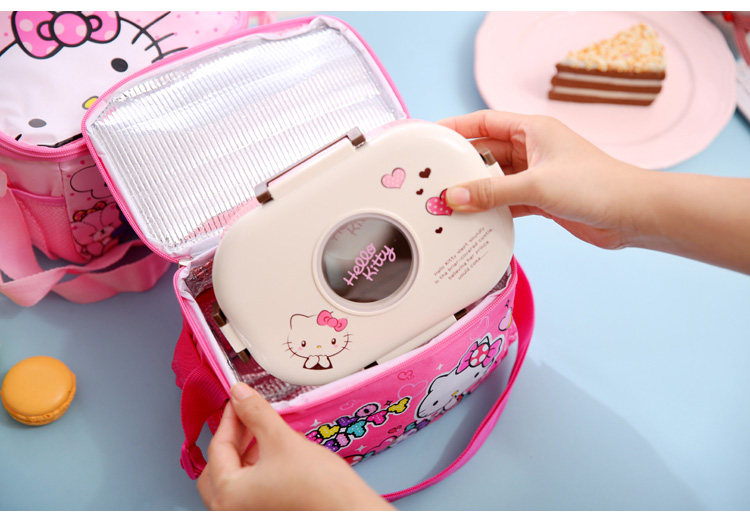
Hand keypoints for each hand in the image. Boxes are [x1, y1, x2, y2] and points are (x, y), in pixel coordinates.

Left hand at [197, 383, 394, 510]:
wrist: (350, 510)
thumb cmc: (319, 488)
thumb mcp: (282, 440)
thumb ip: (256, 414)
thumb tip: (239, 394)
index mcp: (228, 495)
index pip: (218, 448)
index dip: (230, 418)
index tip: (238, 400)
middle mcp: (231, 511)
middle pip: (218, 467)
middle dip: (233, 438)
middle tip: (247, 415)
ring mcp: (247, 514)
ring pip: (233, 479)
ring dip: (244, 453)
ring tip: (263, 431)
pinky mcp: (263, 513)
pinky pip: (247, 490)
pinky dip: (254, 469)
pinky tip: (272, 454)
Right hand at [440, 110, 749, 272]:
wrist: (634, 215)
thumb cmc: (597, 186)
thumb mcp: (538, 186)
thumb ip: (493, 192)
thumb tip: (454, 198)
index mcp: (533, 130)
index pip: (484, 122)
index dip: (455, 127)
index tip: (429, 138)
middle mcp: (533, 149)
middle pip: (485, 153)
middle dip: (460, 166)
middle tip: (431, 179)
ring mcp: (537, 175)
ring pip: (494, 180)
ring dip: (475, 191)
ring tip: (446, 203)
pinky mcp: (541, 199)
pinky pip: (506, 200)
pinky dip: (491, 209)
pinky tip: (473, 220)